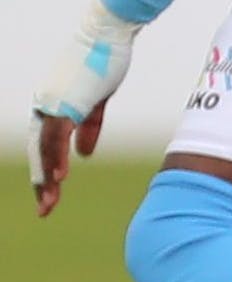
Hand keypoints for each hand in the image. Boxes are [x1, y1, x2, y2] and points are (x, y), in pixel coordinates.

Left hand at [27, 0, 142, 217]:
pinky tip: (59, 177)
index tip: (50, 196)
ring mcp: (52, 103)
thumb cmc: (102, 62)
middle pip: (38, 152)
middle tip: (44, 210)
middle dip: (41, 183)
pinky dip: (56, 156)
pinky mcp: (66, 102)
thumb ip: (88, 129)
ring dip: (46, 177)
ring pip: (43, 148)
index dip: (45, 172)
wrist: (107, 36)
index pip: (43, 146)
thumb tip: (82, 156)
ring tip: (49, 202)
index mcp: (51, 106)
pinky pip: (57, 135)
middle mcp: (45, 106)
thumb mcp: (96, 102)